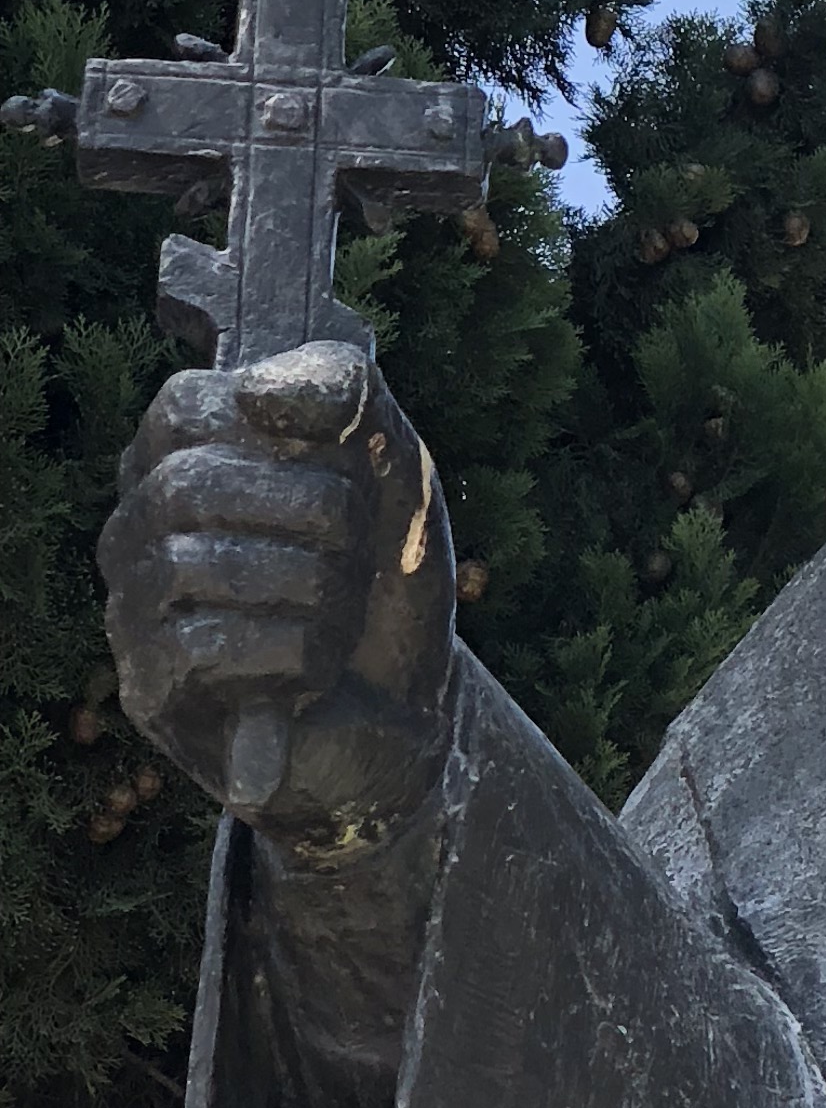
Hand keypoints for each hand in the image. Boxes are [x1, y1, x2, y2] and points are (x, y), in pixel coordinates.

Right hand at [99, 341, 457, 851]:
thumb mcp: (394, 471)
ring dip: (307, 588)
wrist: (411, 715)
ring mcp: (133, 607)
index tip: (349, 465)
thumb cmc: (386, 582)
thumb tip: (257, 392)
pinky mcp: (149, 687)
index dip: (286, 432)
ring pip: (188, 564)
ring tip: (340, 613)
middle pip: (189, 484)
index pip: (184, 406)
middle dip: (312, 517)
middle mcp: (139, 527)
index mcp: (183, 460)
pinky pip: (196, 645)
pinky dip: (287, 650)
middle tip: (357, 554)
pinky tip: (316, 665)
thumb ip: (345, 396)